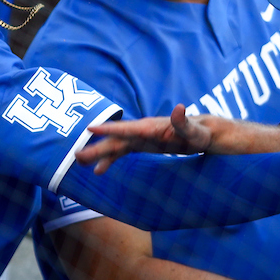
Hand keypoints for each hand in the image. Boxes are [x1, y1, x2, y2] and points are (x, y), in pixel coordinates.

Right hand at [76, 104, 216, 172]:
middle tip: (76, 155)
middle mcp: (142, 131)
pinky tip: (98, 171)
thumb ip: (184, 121)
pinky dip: (109, 161)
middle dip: (96, 147)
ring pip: (115, 146)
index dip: (109, 129)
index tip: (89, 129)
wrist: (203, 133)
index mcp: (151, 127)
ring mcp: (141, 138)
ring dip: (98, 154)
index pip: (127, 128)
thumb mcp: (194, 131)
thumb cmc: (200, 132)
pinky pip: (122, 152)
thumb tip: (179, 108)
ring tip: (79, 163)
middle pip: (116, 139)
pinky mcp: (142, 144)